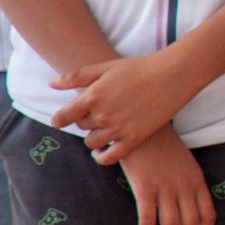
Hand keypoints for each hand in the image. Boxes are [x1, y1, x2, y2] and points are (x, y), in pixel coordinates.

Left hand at [49, 48, 201, 158]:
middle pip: (81, 127)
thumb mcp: (106, 67)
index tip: (61, 120)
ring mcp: (119, 128)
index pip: (63, 117)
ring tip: (104, 128)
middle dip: (85, 121)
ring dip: (94, 137)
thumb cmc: (140, 68)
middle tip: (98, 112)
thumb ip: (76, 77)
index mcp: (92, 96)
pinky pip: (110, 156)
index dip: (59, 120)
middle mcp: (102, 115)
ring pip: (92, 142)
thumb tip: (51, 84)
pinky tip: (101, 152)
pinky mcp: (135, 138)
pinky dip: (102, 157)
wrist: (173, 75)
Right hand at [118, 128, 216, 224]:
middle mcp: (184, 187)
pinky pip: (148, 219)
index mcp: (197, 180)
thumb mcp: (185, 163)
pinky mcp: (145, 188)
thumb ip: (187, 183)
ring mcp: (165, 188)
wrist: (143, 127)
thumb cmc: (162, 146)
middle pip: (190, 224)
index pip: (208, 214)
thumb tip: (185, 206)